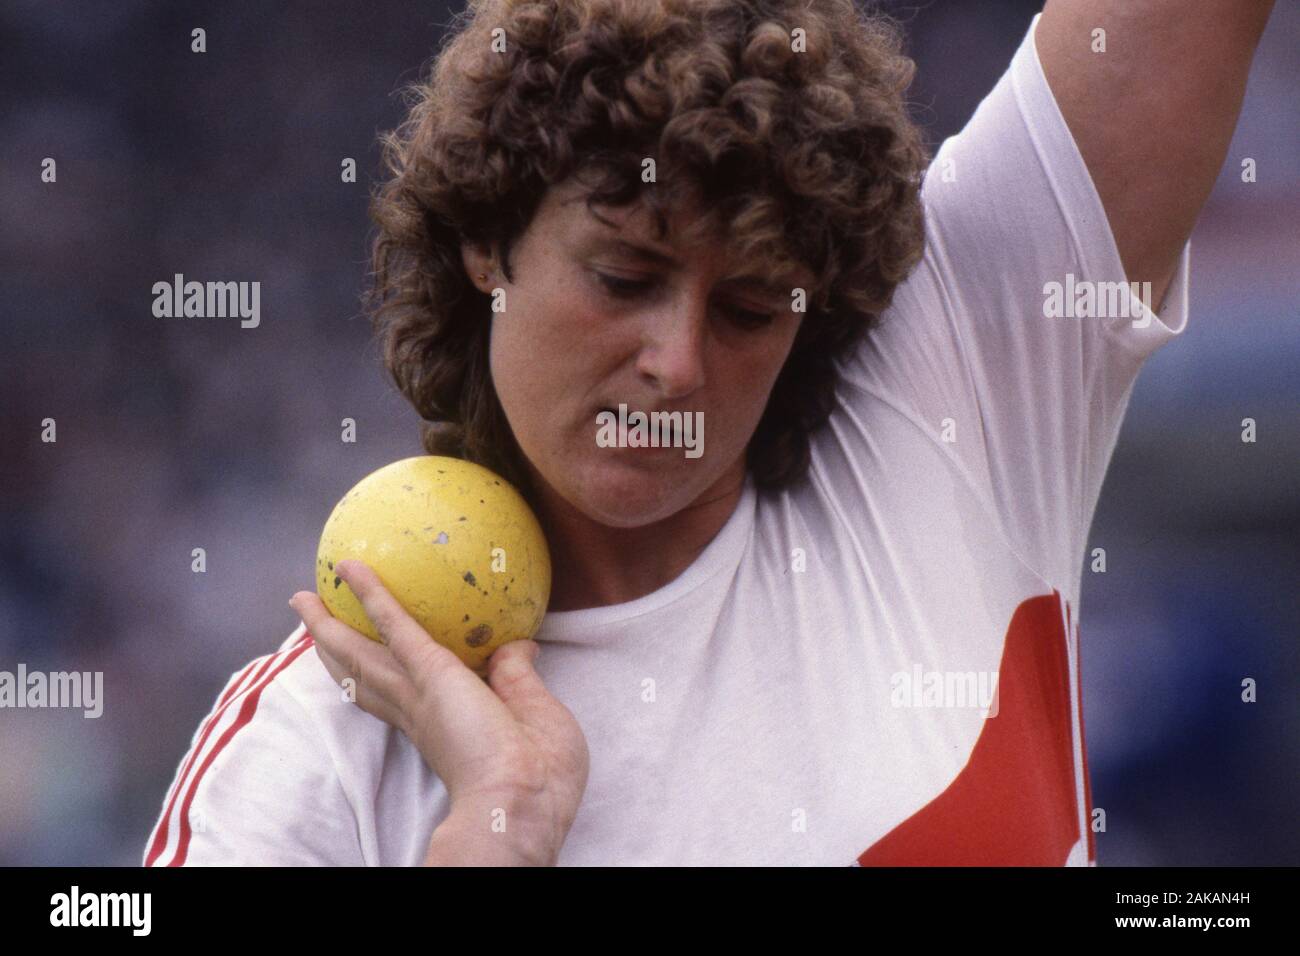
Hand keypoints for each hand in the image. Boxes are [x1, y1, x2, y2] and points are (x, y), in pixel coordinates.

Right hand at [289, 559, 588, 865]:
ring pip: (361, 654)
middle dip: (335, 653)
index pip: (398, 700)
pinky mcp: (430, 674)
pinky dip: (371, 593)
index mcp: (442, 728)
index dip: (379, 681)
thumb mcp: (536, 716)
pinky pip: (395, 624)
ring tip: (304, 598)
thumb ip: (519, 679)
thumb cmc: (540, 776)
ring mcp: (419, 693)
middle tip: (313, 625)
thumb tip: (520, 646)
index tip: (367, 660)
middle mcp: (418, 712)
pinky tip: (352, 568)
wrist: (525, 800)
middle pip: (362, 678)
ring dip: (329, 625)